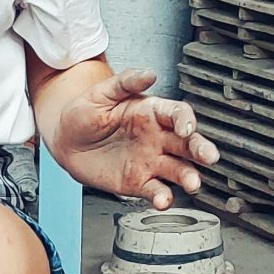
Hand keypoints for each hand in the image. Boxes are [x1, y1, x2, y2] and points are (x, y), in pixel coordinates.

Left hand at [50, 69, 219, 206]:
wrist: (65, 142)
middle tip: (209, 157)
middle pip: (188, 143)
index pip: (177, 114)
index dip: (185, 120)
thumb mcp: (101, 92)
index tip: (185, 128)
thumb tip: (149, 73)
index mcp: (151, 112)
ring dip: (189, 176)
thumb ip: (125, 82)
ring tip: (192, 183)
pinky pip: (156, 190)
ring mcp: (150, 161)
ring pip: (178, 169)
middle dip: (201, 150)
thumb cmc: (84, 113)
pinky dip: (163, 198)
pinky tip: (163, 200)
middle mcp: (157, 138)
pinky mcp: (139, 182)